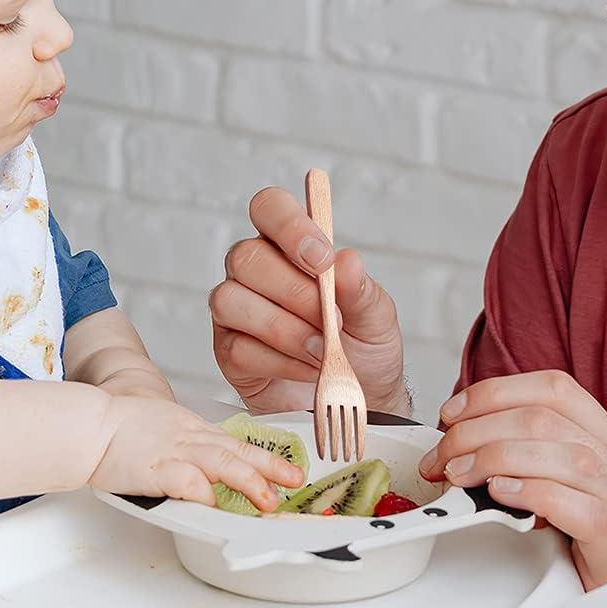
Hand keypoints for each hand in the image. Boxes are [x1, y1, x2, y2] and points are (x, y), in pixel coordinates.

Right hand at [90, 396, 304, 511]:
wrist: (90, 424)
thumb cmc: (119, 429)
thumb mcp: (163, 429)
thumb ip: (187, 447)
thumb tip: (209, 476)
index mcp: (192, 429)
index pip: (238, 443)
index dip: (268, 457)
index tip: (291, 470)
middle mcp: (189, 438)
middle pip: (237, 451)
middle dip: (270, 468)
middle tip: (293, 481)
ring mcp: (174, 451)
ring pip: (222, 462)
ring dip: (249, 481)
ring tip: (268, 500)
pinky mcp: (156, 468)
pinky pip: (187, 480)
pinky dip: (204, 493)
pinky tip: (216, 505)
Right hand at [210, 187, 408, 415]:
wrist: (360, 401)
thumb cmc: (364, 347)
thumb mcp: (377, 318)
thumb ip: (361, 290)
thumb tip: (346, 261)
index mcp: (290, 246)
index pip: (270, 207)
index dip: (289, 225)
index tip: (322, 259)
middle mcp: (256, 271)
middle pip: (245, 256)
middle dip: (294, 292)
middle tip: (332, 320)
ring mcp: (237, 311)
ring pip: (230, 300)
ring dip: (284, 330)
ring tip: (321, 351)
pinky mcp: (229, 351)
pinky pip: (237, 348)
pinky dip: (279, 362)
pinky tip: (306, 369)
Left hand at [417, 370, 606, 589]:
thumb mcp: (582, 488)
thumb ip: (542, 460)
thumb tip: (470, 447)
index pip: (553, 389)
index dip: (495, 392)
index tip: (453, 413)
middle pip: (541, 417)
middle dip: (476, 429)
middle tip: (441, 456)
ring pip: (555, 451)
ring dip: (490, 457)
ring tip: (456, 475)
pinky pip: (569, 501)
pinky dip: (527, 492)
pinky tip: (497, 496)